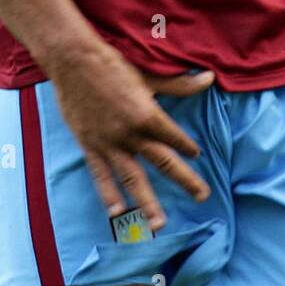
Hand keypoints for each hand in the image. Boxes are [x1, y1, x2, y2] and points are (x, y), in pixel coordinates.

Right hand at [52, 45, 214, 231]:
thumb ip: (181, 84)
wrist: (73, 62)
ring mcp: (110, 143)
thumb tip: (210, 78)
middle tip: (203, 196)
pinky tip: (117, 213)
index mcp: (148, 115)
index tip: (195, 154)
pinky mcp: (91, 146)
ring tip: (159, 224)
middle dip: (185, 180)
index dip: (188, 147)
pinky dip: (109, 195)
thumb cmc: (112, 65)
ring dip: (148, 202)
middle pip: (164, 162)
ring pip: (133, 178)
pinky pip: (101, 176)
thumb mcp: (150, 75)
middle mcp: (132, 134)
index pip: (176, 138)